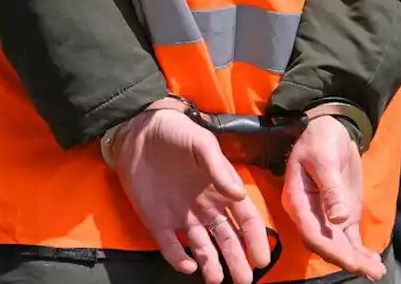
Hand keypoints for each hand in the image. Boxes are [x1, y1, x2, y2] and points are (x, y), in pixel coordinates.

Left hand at [112, 108, 270, 283]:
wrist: (138, 132)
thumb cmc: (177, 133)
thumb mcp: (202, 145)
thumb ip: (220, 169)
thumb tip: (239, 196)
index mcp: (221, 190)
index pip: (245, 220)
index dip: (255, 239)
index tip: (262, 258)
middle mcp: (205, 208)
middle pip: (227, 240)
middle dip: (238, 261)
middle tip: (244, 281)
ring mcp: (182, 217)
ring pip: (202, 249)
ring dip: (212, 265)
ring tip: (218, 280)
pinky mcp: (158, 222)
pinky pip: (171, 247)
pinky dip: (180, 260)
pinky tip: (189, 267)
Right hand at [282, 116, 384, 279]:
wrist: (329, 129)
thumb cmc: (321, 140)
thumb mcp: (325, 159)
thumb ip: (331, 189)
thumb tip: (339, 219)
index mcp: (298, 201)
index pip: (312, 233)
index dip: (331, 250)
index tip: (353, 261)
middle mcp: (309, 215)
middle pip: (326, 245)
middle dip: (348, 260)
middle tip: (371, 272)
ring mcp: (326, 217)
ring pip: (339, 246)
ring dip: (356, 261)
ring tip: (377, 272)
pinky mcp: (340, 216)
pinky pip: (348, 239)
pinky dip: (360, 252)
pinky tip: (373, 262)